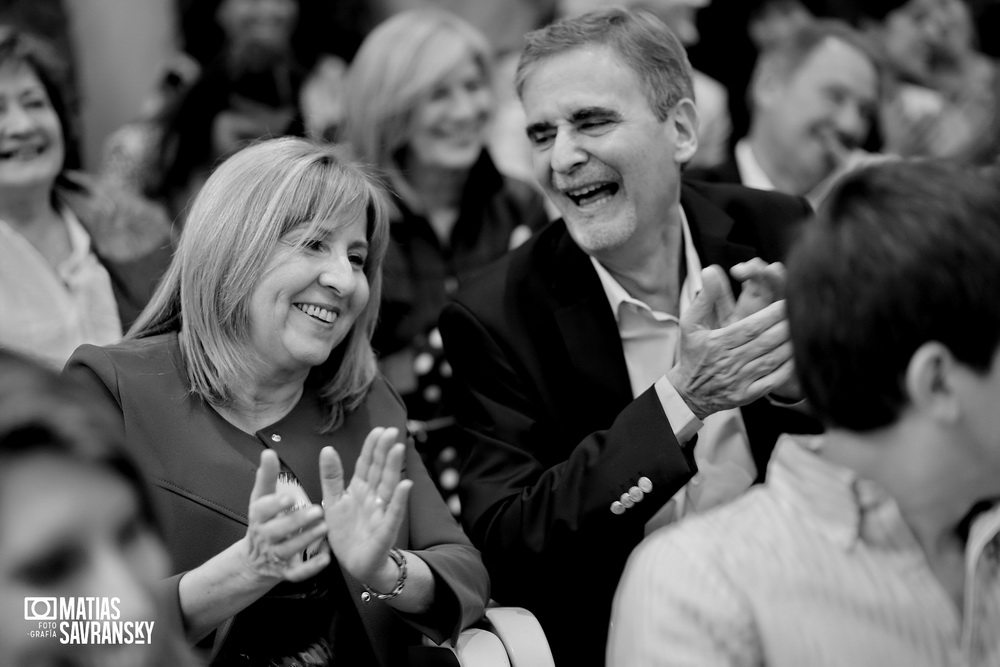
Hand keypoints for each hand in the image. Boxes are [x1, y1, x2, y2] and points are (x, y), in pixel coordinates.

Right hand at [241, 449, 330, 583]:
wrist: (254, 560)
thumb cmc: (263, 521)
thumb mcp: (261, 498)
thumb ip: (266, 476)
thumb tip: (268, 452)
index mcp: (258, 516)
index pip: (262, 510)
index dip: (275, 505)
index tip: (289, 497)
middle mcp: (265, 537)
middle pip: (277, 531)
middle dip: (296, 521)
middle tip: (317, 511)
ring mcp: (274, 556)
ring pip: (288, 550)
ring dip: (306, 539)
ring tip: (324, 528)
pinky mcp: (286, 572)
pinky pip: (297, 573)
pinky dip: (311, 568)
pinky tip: (326, 558)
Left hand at [320, 427, 412, 586]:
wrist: (354, 563)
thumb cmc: (345, 532)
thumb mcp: (332, 501)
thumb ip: (331, 476)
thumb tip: (327, 448)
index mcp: (359, 489)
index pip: (366, 464)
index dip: (372, 447)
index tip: (378, 430)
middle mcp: (373, 497)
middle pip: (379, 470)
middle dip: (385, 451)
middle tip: (391, 431)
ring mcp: (381, 512)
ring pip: (388, 486)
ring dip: (393, 468)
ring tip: (397, 449)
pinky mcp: (385, 530)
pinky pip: (393, 513)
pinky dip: (398, 500)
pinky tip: (404, 485)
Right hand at [667, 266, 794, 419]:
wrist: (688, 393)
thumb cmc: (692, 354)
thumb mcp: (690, 324)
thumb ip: (704, 298)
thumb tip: (710, 271)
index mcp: (718, 343)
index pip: (751, 327)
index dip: (772, 315)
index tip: (788, 303)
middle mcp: (730, 362)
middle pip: (766, 342)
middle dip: (786, 327)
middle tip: (804, 314)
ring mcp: (740, 380)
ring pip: (772, 360)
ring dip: (791, 345)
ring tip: (806, 332)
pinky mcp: (747, 395)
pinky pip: (773, 381)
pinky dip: (788, 369)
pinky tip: (799, 357)